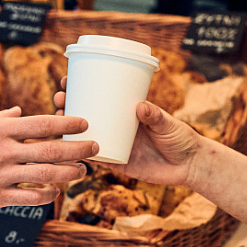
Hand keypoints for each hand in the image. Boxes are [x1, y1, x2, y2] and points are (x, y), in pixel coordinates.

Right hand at [0, 107, 97, 211]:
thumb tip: (20, 112)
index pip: (42, 123)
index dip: (67, 123)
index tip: (84, 122)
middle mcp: (2, 151)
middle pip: (51, 149)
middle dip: (78, 148)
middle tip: (95, 146)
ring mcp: (0, 176)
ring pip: (46, 175)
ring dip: (70, 173)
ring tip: (83, 171)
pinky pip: (30, 197)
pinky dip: (47, 195)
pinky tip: (56, 192)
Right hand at [53, 78, 198, 185]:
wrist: (189, 167)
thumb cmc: (181, 139)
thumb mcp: (168, 123)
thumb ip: (155, 115)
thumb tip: (139, 106)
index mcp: (125, 112)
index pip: (99, 97)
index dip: (80, 88)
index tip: (67, 80)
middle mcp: (115, 126)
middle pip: (85, 114)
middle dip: (68, 104)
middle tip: (60, 98)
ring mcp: (114, 144)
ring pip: (83, 135)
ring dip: (67, 127)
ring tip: (58, 117)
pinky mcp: (116, 163)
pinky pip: (93, 158)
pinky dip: (79, 153)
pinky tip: (65, 147)